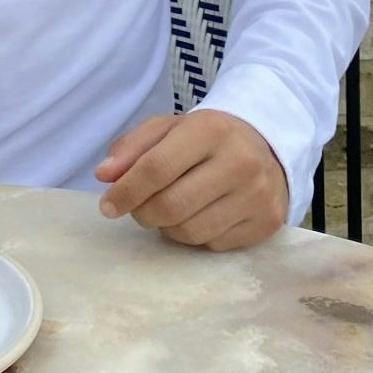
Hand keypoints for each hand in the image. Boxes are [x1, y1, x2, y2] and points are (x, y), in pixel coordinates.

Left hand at [93, 110, 288, 250]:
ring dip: (166, 227)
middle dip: (143, 212)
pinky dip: (194, 236)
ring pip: (190, 231)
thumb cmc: (207, 138)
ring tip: (169, 208)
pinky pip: (212, 244)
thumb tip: (105, 176)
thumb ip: (131, 147)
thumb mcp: (168, 129)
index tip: (107, 206)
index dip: (125, 191)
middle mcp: (239, 162)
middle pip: (171, 206)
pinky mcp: (266, 223)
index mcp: (210, 130)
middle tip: (138, 207)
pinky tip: (197, 215)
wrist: (268, 146)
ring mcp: (257, 195)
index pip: (157, 168)